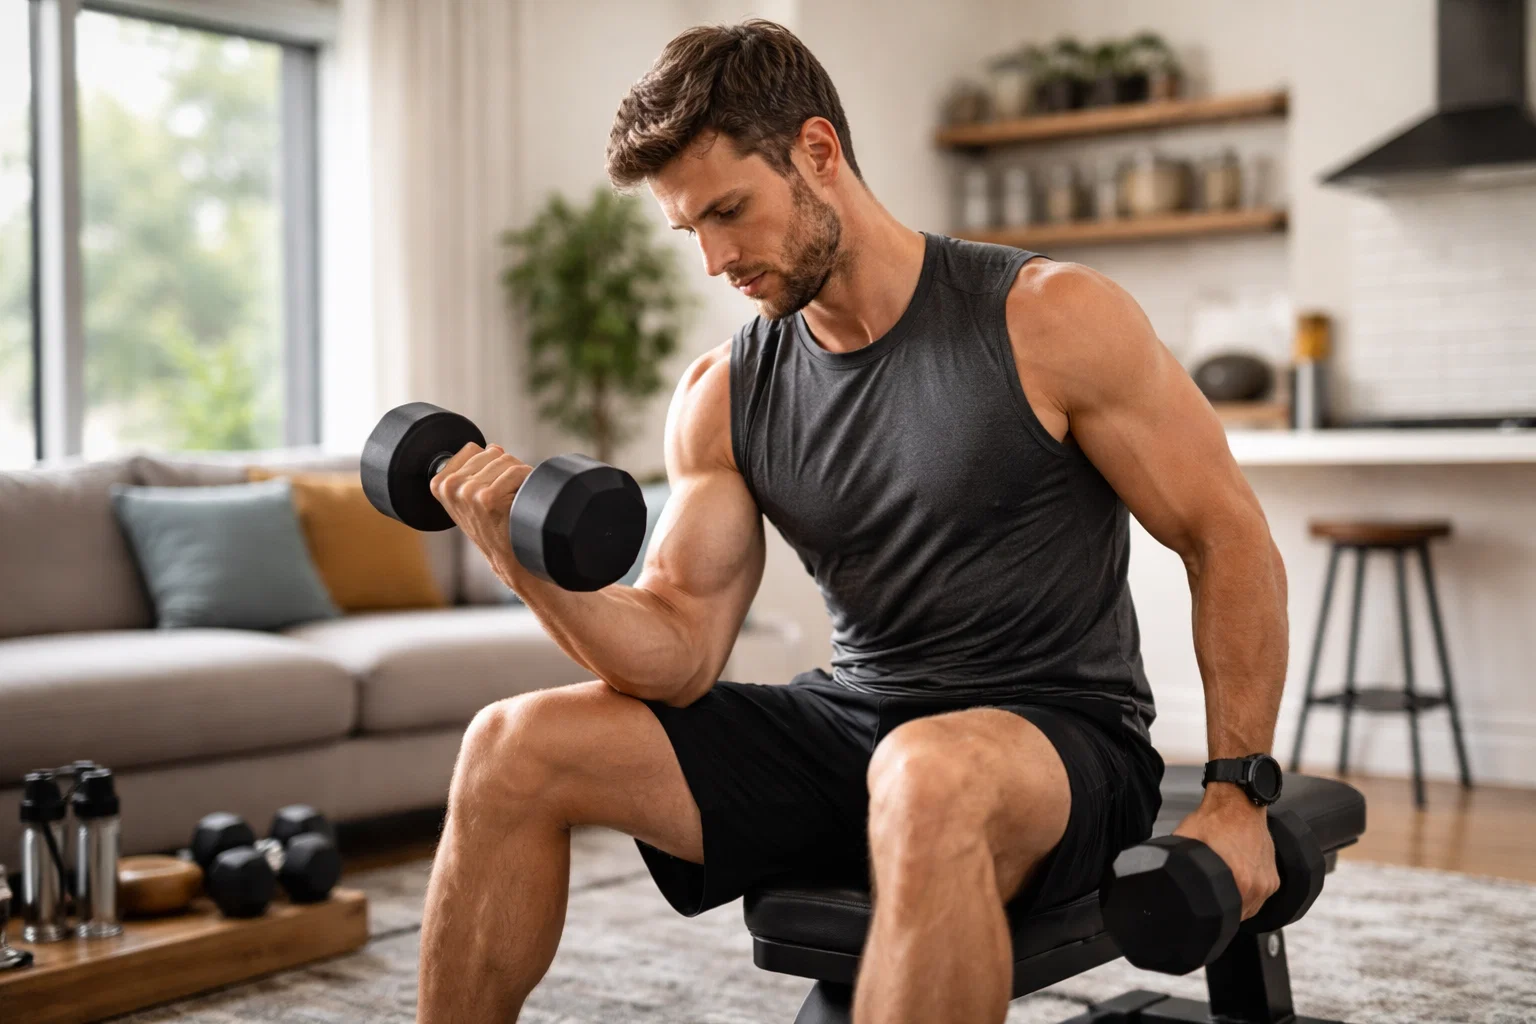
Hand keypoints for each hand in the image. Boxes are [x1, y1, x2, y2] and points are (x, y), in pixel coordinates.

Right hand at [428, 442, 533, 572]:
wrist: (509, 556)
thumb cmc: (494, 526)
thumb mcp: (470, 497)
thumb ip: (473, 470)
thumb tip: (492, 447)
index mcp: (440, 484)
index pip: (473, 449)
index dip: (490, 466)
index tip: (491, 489)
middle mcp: (450, 486)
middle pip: (492, 452)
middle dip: (505, 470)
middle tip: (505, 497)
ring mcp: (467, 492)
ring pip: (506, 460)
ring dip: (518, 477)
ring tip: (512, 500)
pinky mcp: (487, 497)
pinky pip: (517, 471)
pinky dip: (527, 482)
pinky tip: (520, 503)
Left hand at [1171, 789, 1278, 921]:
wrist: (1238, 802)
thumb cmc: (1214, 820)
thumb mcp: (1186, 843)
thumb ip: (1179, 867)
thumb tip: (1165, 881)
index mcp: (1238, 880)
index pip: (1224, 917)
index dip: (1210, 916)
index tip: (1202, 911)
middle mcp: (1256, 885)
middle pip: (1237, 915)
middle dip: (1222, 909)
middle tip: (1209, 895)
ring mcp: (1267, 882)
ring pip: (1249, 908)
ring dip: (1236, 904)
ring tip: (1222, 887)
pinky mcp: (1273, 878)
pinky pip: (1260, 898)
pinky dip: (1248, 895)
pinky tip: (1235, 883)